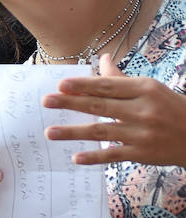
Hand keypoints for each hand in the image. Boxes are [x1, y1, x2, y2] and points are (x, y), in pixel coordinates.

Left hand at [43, 54, 185, 165]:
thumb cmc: (171, 109)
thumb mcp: (151, 89)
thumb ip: (122, 79)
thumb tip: (102, 59)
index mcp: (145, 89)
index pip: (108, 86)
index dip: (84, 85)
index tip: (61, 84)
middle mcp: (143, 109)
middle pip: (100, 105)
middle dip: (71, 103)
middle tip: (47, 101)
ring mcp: (141, 133)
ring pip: (101, 131)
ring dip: (73, 132)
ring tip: (50, 132)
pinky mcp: (142, 153)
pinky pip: (113, 155)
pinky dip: (94, 157)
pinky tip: (75, 157)